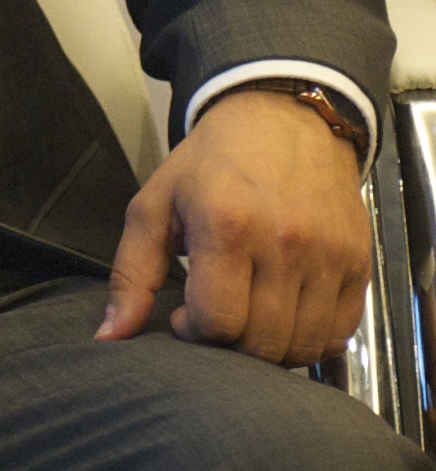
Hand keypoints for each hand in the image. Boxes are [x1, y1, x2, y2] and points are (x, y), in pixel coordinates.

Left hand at [98, 85, 371, 363]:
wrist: (283, 121)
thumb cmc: (212, 163)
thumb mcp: (154, 205)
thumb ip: (130, 274)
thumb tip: (111, 335)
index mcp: (227, 225)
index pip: (216, 321)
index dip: (193, 333)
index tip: (184, 317)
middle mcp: (285, 243)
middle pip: (260, 342)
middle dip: (229, 346)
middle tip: (215, 320)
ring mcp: (329, 256)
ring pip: (303, 345)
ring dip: (269, 350)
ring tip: (247, 319)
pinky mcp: (359, 264)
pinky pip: (339, 332)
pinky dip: (310, 340)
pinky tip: (283, 317)